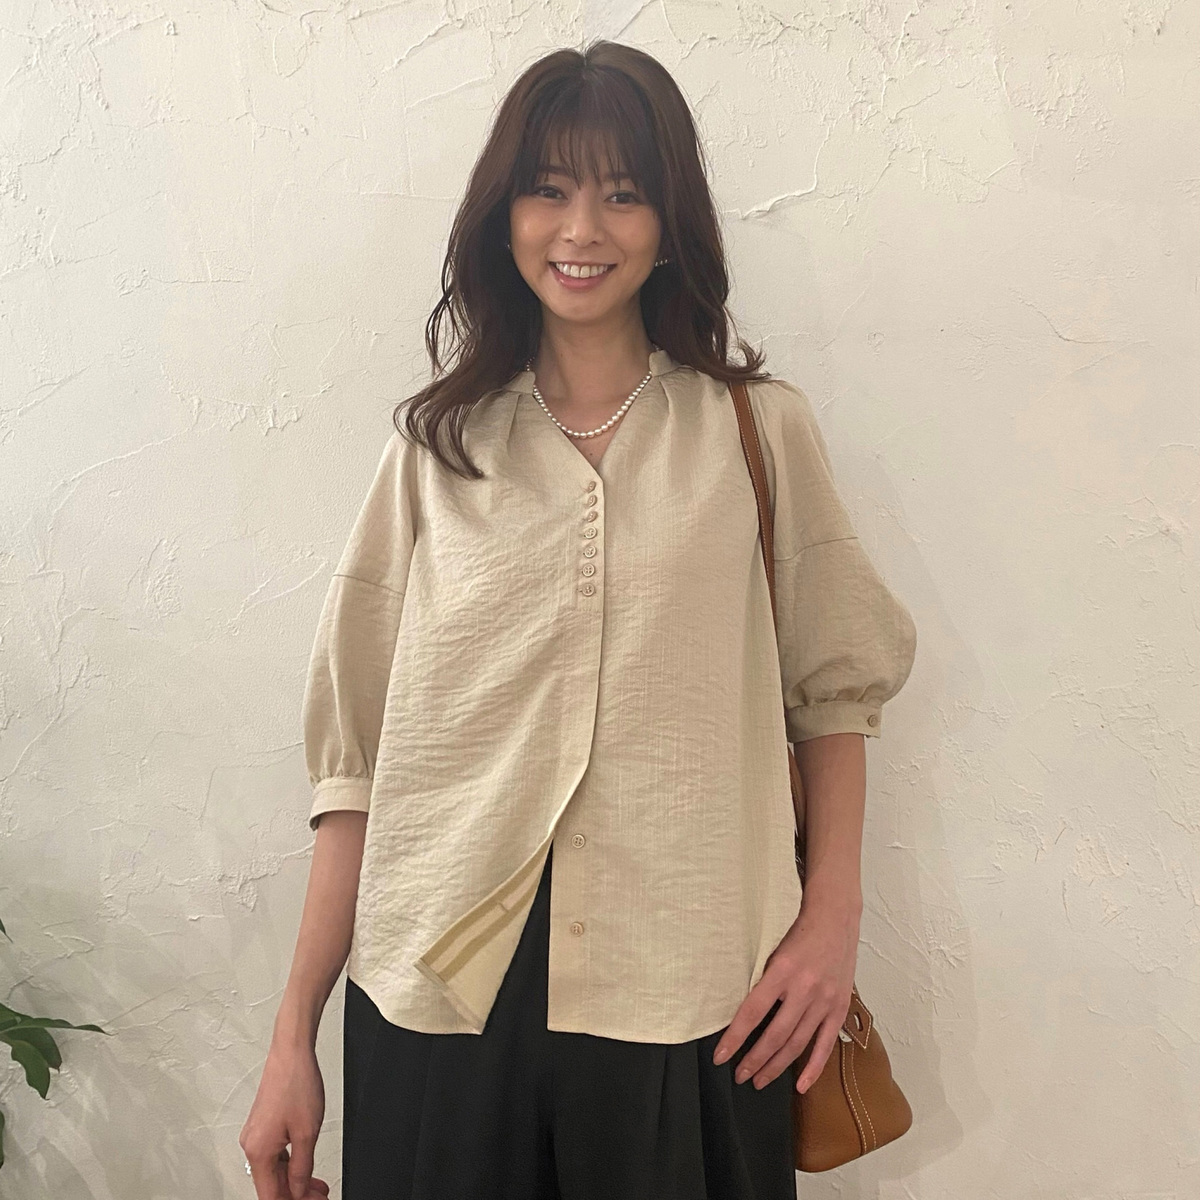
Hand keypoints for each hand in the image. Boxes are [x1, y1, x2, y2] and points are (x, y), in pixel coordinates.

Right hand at [240, 1040, 330, 1198]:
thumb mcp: (307, 1133)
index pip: (270, 1195)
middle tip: (319, 1195)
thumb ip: (301, 1168)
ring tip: (317, 1185)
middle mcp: (252, 1144)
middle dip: (296, 1193)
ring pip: (274, 1169)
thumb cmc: (297, 1083)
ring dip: (295, 1180)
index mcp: (258, 1151)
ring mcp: (256, 1134)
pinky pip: (275, 1153)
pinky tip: (305, 1166)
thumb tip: (298, 1190)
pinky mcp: (262, 1124)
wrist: (291, 1053)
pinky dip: (291, 1163)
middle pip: (271, 1184)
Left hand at [711, 885, 860, 1092]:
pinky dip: (814, 1068)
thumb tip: (740, 1009)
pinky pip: (826, 1044)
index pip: (753, 1012)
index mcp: (782, 971)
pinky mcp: (839, 1007)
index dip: (735, 1037)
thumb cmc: (799, 931)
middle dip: (754, 1059)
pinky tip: (800, 1085)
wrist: (836, 918)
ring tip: (758, 1080)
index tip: (720, 1056)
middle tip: (739, 1075)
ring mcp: (824, 1000)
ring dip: (776, 1066)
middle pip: (775, 1035)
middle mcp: (804, 988)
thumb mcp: (773, 948)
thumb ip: (763, 978)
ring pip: (797, 1043)